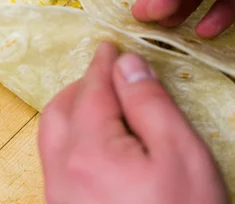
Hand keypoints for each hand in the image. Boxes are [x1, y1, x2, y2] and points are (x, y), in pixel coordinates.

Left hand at [38, 42, 227, 203]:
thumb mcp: (181, 154)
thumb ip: (150, 103)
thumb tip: (126, 64)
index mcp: (88, 151)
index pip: (90, 90)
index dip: (102, 64)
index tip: (109, 46)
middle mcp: (61, 174)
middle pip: (59, 111)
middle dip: (81, 86)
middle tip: (109, 75)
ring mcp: (59, 199)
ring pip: (53, 138)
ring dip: (74, 111)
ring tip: (106, 104)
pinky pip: (58, 164)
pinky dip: (73, 139)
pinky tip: (100, 143)